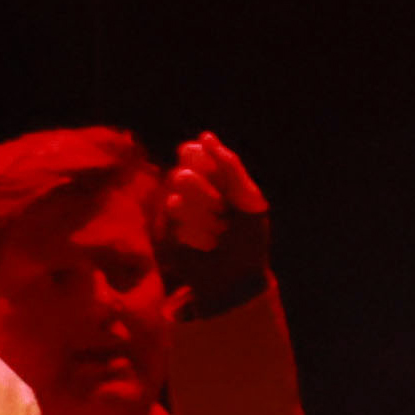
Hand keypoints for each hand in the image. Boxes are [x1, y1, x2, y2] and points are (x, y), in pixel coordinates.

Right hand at [160, 132, 276, 316]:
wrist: (239, 279)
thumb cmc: (249, 238)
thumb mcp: (250, 201)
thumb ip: (231, 168)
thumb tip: (204, 135)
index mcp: (211, 173)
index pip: (191, 152)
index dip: (205, 169)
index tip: (224, 189)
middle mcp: (188, 187)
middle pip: (182, 176)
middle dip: (208, 200)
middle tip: (224, 216)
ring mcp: (174, 208)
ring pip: (177, 202)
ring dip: (206, 222)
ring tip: (219, 234)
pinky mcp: (164, 232)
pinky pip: (174, 226)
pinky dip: (198, 236)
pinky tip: (208, 245)